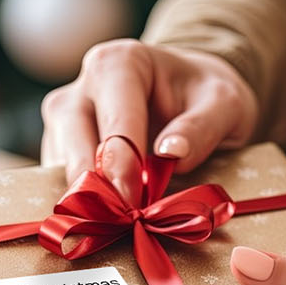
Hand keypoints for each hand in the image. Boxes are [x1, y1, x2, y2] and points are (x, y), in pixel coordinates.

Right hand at [41, 40, 257, 201]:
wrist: (191, 93)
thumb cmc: (206, 96)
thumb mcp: (226, 104)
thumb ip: (203, 127)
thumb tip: (172, 152)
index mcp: (119, 63)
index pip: (115, 125)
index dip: (125, 170)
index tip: (136, 206)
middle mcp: (82, 85)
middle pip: (76, 144)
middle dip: (98, 188)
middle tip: (123, 221)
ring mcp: (65, 115)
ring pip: (60, 163)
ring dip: (87, 198)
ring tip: (118, 221)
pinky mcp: (60, 143)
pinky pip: (60, 176)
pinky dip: (82, 200)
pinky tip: (107, 215)